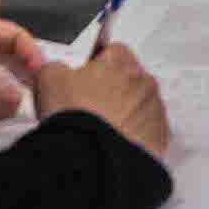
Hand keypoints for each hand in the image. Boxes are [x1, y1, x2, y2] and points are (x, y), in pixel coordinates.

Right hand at [33, 43, 170, 165]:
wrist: (93, 157)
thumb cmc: (76, 116)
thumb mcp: (49, 80)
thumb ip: (55, 67)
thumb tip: (56, 70)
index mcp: (121, 62)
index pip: (113, 51)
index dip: (97, 64)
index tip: (87, 77)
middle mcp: (144, 83)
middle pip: (129, 79)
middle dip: (113, 90)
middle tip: (90, 107)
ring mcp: (154, 110)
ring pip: (140, 105)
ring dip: (125, 113)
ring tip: (100, 129)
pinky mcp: (159, 137)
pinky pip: (148, 130)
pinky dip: (134, 135)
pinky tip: (113, 143)